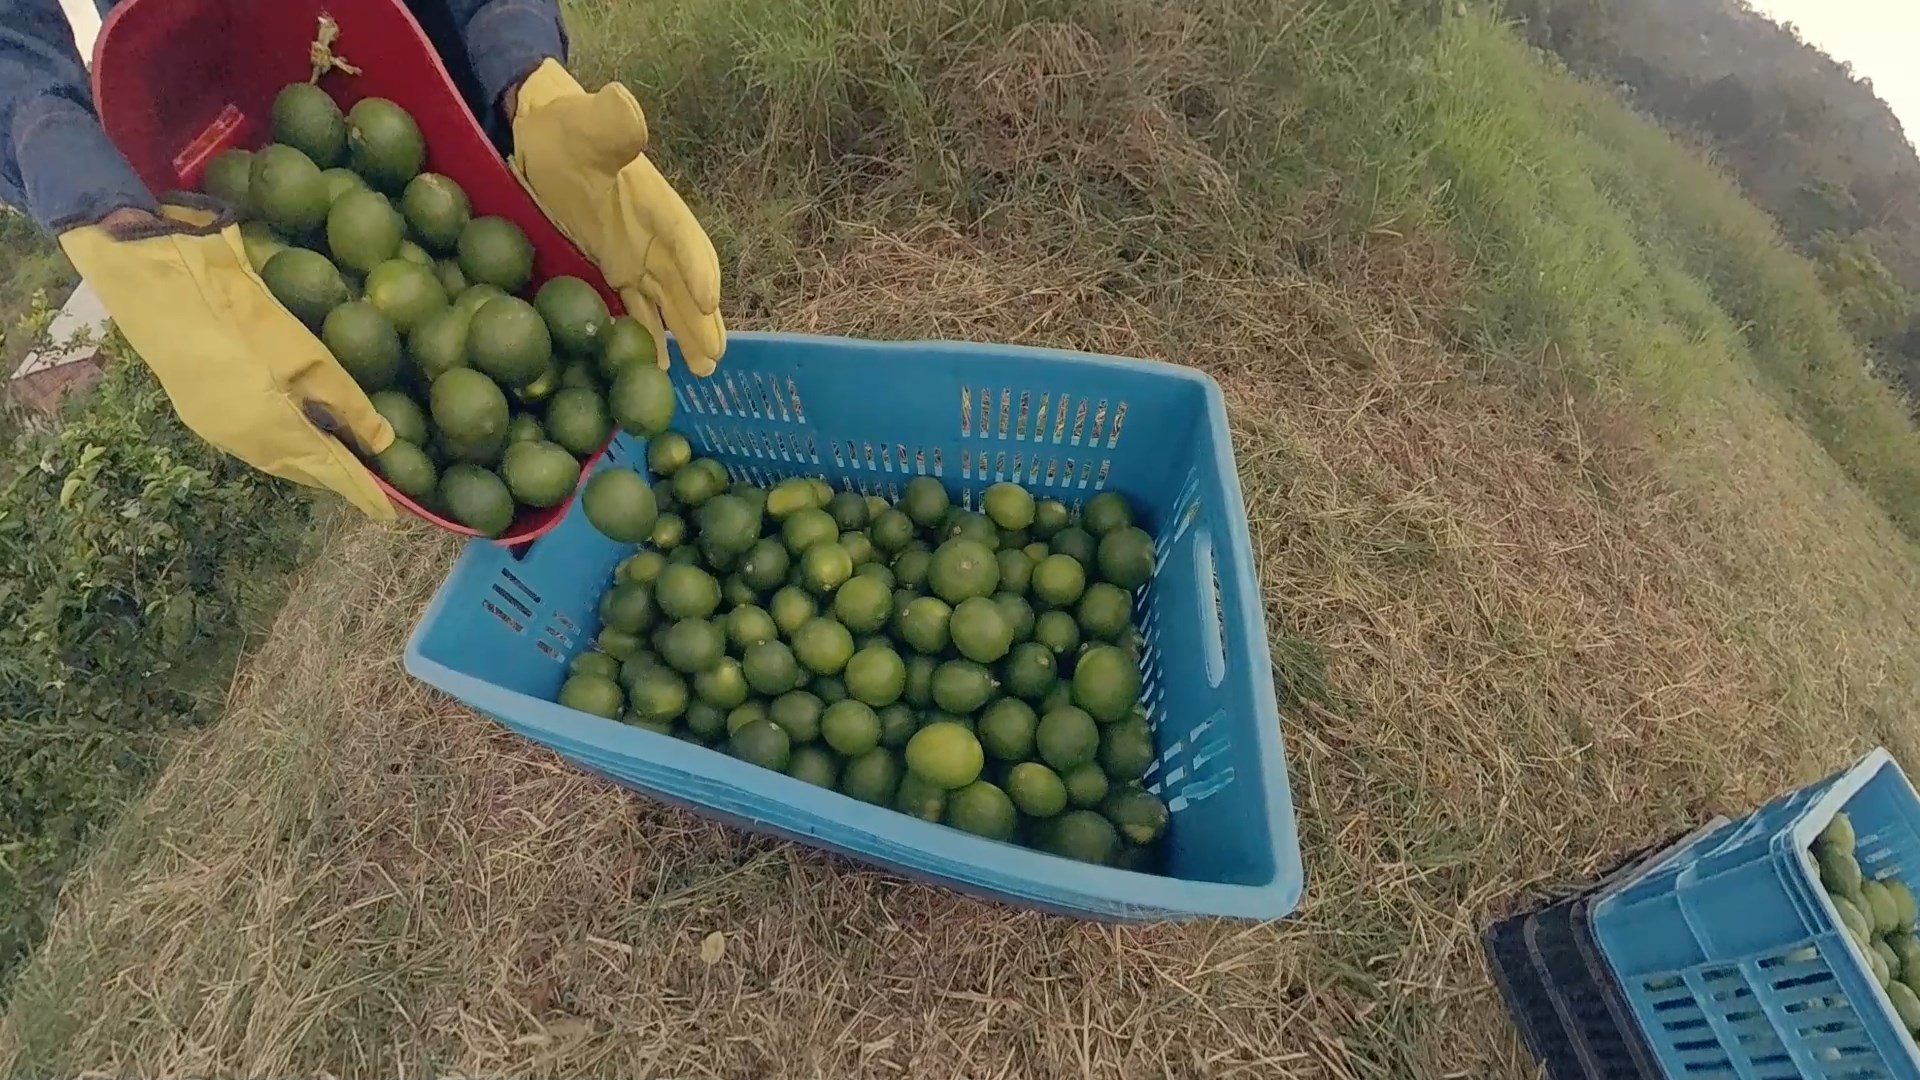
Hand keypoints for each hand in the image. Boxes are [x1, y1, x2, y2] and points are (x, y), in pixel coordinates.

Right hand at [59, 196, 396, 518]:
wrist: (166, 290)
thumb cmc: (244, 320)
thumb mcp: (310, 357)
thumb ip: (348, 404)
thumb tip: (384, 443)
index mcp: (275, 434)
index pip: (332, 474)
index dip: (363, 491)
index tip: (391, 510)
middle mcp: (246, 445)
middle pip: (304, 472)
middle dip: (338, 478)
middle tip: (371, 480)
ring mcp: (218, 432)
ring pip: (277, 460)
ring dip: (309, 462)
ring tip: (340, 459)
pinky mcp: (202, 415)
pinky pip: (255, 443)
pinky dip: (284, 445)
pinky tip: (297, 432)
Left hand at [507, 60, 724, 375]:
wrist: (539, 134)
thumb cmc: (564, 127)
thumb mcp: (584, 122)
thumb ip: (609, 120)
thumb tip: (625, 104)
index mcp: (654, 202)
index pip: (683, 237)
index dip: (697, 267)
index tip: (707, 298)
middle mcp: (653, 234)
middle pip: (685, 282)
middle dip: (702, 320)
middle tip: (715, 357)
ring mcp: (636, 255)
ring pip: (668, 302)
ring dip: (685, 336)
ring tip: (701, 372)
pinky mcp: (614, 269)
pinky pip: (637, 307)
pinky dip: (648, 335)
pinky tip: (656, 366)